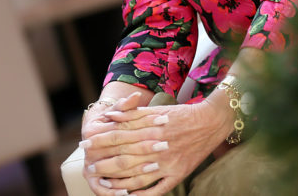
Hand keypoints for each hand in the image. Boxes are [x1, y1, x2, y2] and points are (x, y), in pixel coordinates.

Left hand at [82, 96, 232, 195]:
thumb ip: (134, 114)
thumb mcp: (158, 110)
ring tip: (103, 184)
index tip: (86, 144)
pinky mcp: (178, 174)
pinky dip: (142, 195)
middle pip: (125, 157)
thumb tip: (111, 116)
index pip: (119, 135)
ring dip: (118, 182)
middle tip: (89, 167)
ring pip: (138, 176)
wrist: (211, 122)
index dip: (101, 140)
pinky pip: (157, 189)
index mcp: (151, 129)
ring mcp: (168, 163)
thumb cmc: (182, 115)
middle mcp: (158, 146)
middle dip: (104, 163)